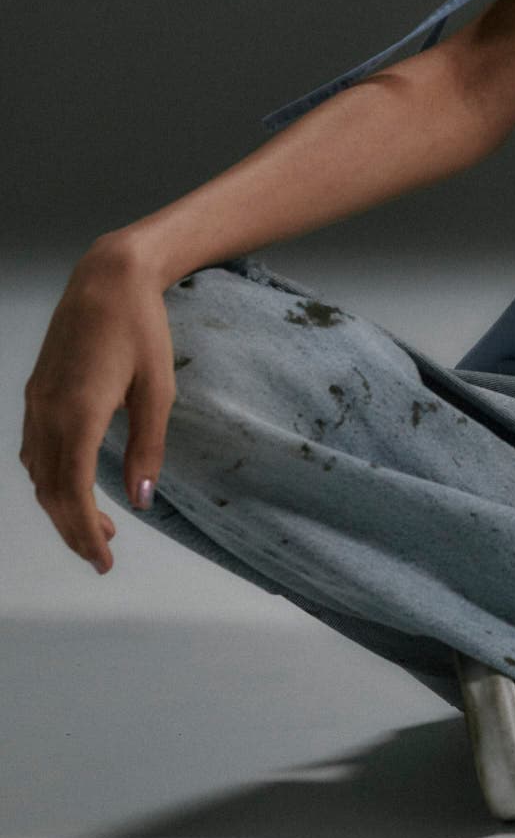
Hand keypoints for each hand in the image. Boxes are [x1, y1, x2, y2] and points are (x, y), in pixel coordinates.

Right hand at [19, 241, 177, 573]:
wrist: (109, 278)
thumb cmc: (141, 329)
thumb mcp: (158, 390)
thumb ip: (148, 448)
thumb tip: (142, 500)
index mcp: (77, 415)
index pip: (73, 492)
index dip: (85, 531)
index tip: (105, 560)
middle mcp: (47, 412)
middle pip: (50, 490)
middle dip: (73, 528)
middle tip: (103, 554)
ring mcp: (36, 401)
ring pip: (38, 472)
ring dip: (61, 505)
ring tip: (96, 524)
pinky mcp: (37, 391)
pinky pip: (34, 448)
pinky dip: (50, 477)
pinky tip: (72, 484)